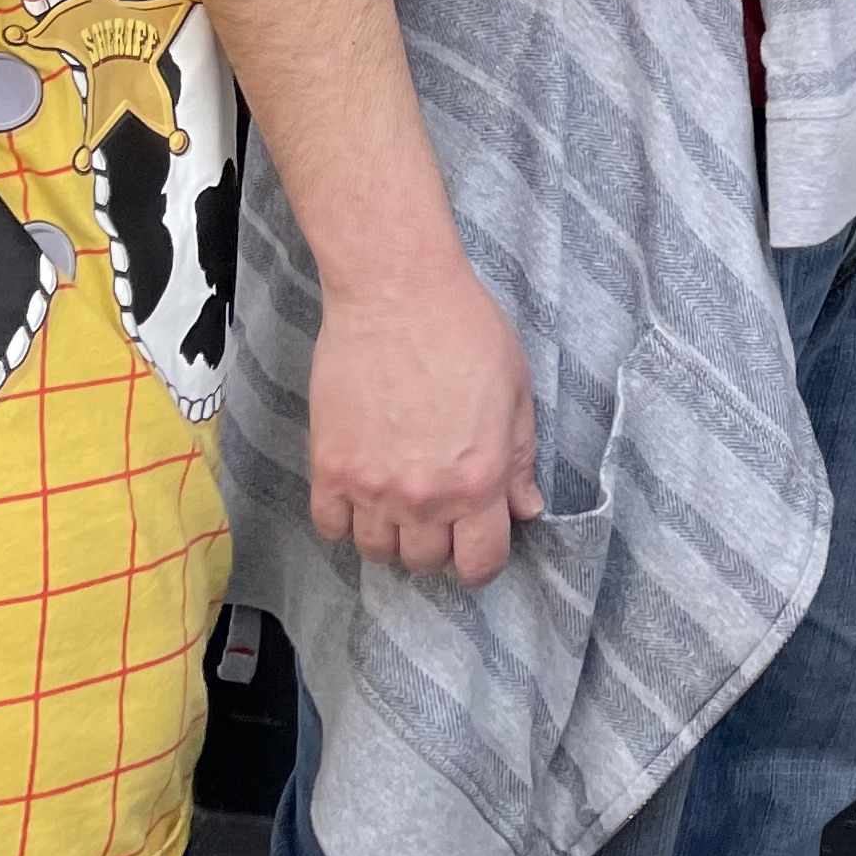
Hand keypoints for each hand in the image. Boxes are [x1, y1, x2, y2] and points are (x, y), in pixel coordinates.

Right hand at [311, 258, 544, 581]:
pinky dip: (345, 518)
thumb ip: (520, 458)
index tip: (476, 540)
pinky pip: (331, 527)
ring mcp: (372, 486)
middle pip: (426, 562)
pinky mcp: (330, 468)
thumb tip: (525, 508)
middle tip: (437, 503)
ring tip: (399, 494)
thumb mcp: (515, 389)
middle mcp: (425, 495)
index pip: (480, 563)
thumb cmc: (463, 328)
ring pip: (378, 551)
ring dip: (391, 532)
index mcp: (478, 480)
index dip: (481, 557)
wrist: (396, 291)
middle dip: (437, 540)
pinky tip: (361, 488)